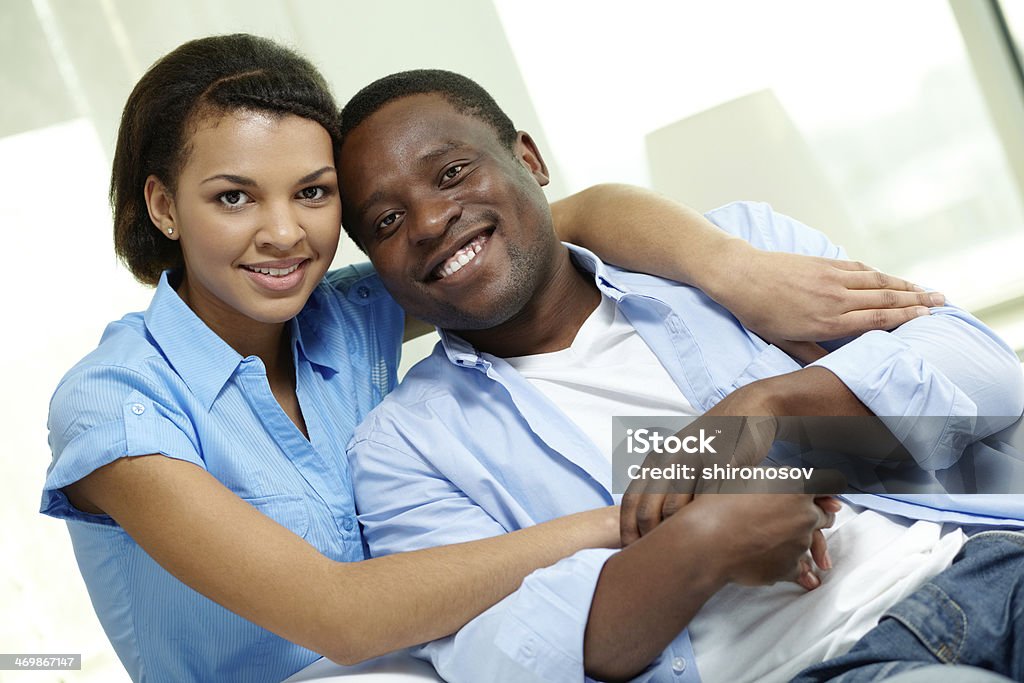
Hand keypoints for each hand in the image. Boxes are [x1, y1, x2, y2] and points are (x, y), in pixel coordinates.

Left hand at [620, 383, 780, 544]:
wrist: (750, 411)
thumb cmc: (714, 444)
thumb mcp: (682, 457)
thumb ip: (663, 484)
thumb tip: (645, 525)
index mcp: (656, 459)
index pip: (631, 501)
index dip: (627, 531)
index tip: (631, 553)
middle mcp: (670, 458)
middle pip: (648, 511)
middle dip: (648, 540)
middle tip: (657, 563)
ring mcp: (695, 461)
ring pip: (675, 510)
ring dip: (675, 537)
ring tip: (681, 558)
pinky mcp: (723, 465)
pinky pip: (708, 501)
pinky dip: (706, 523)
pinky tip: (712, 538)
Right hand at [684, 492, 837, 587]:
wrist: (704, 542)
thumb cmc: (715, 506)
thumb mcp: (740, 477)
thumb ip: (766, 477)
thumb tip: (772, 474)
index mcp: (795, 487)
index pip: (827, 486)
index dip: (827, 493)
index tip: (829, 500)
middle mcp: (804, 513)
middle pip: (825, 516)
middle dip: (818, 518)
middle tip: (805, 521)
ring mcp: (800, 542)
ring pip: (812, 545)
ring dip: (803, 545)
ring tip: (787, 548)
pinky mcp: (790, 567)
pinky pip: (798, 568)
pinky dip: (793, 568)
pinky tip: (780, 566)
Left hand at [712, 245, 943, 343]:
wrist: (740, 276)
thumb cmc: (759, 312)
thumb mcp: (783, 342)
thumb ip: (812, 355)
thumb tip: (833, 369)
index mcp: (828, 322)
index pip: (877, 320)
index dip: (906, 318)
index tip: (927, 318)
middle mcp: (836, 299)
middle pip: (886, 299)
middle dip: (917, 301)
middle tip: (942, 302)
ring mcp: (832, 278)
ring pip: (878, 281)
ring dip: (905, 285)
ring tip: (927, 289)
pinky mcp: (825, 263)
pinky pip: (860, 268)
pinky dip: (879, 273)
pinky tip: (891, 278)